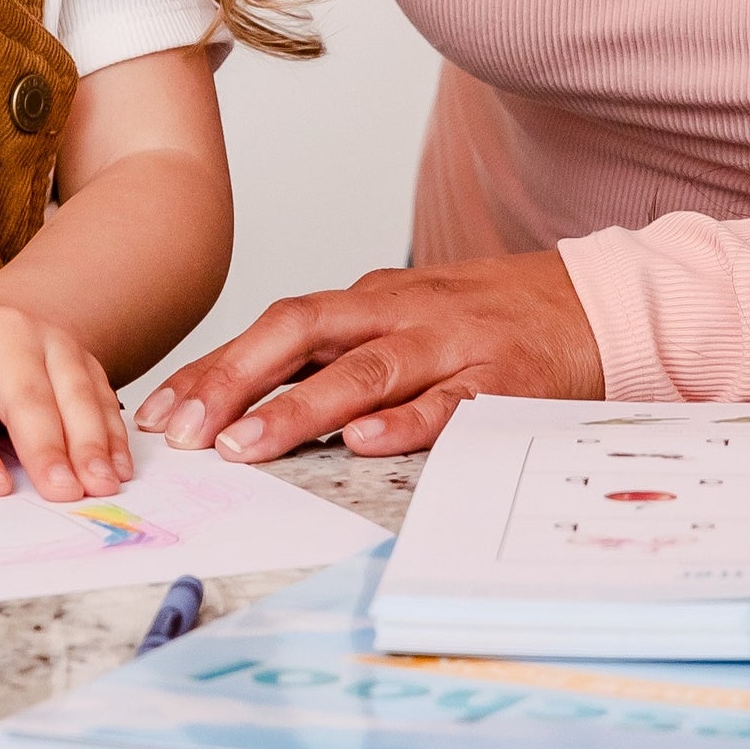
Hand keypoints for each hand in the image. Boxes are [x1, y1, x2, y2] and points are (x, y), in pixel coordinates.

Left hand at [0, 292, 131, 501]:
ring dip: (90, 442)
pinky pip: (102, 393)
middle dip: (46, 447)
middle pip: (27, 395)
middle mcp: (5, 333)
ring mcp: (51, 340)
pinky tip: (118, 467)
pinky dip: (113, 433)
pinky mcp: (83, 356)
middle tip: (60, 492)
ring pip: (74, 392)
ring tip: (99, 484)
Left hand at [132, 254, 603, 465]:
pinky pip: (447, 402)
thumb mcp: (401, 321)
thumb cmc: (482, 321)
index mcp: (369, 303)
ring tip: (246, 446)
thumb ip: (339, 354)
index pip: (276, 327)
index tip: (158, 412)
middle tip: (184, 432)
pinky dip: (404, 421)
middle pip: (301, 333)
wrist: (591, 302)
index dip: (214, 367)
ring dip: (298, 408)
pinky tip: (362, 443)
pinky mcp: (499, 378)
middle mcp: (398, 314)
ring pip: (364, 369)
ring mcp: (449, 343)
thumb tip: (246, 404)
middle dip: (234, 379)